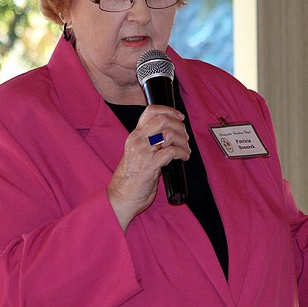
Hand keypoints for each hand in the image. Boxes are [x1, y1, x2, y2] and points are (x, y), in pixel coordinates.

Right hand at [107, 105, 190, 230]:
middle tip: (185, 136)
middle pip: (163, 119)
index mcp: (135, 135)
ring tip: (186, 149)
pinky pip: (172, 151)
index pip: (150, 111)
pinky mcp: (150, 165)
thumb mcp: (137, 152)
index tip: (179, 116)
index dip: (168, 110)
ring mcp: (143, 151)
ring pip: (169, 134)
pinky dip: (183, 153)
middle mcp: (138, 140)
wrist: (121, 196)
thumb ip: (149, 141)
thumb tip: (170, 133)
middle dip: (179, 126)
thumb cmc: (132, 177)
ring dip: (183, 141)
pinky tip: (184, 157)